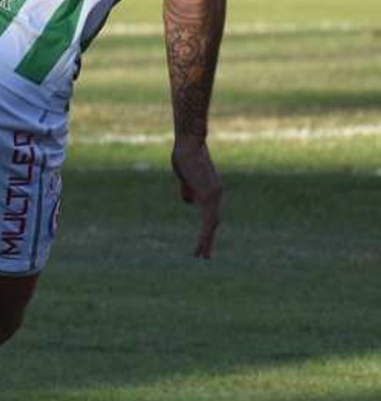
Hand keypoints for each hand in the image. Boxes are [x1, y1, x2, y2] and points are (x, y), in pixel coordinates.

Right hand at [171, 136, 221, 258]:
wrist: (189, 143)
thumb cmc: (184, 155)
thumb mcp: (185, 177)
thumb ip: (187, 190)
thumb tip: (189, 203)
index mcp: (210, 190)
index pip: (210, 214)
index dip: (206, 229)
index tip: (203, 242)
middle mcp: (216, 194)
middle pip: (213, 222)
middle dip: (208, 239)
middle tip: (205, 256)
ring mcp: (214, 195)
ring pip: (211, 224)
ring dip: (206, 241)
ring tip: (201, 256)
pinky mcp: (208, 195)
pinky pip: (207, 219)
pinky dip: (204, 234)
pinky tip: (200, 244)